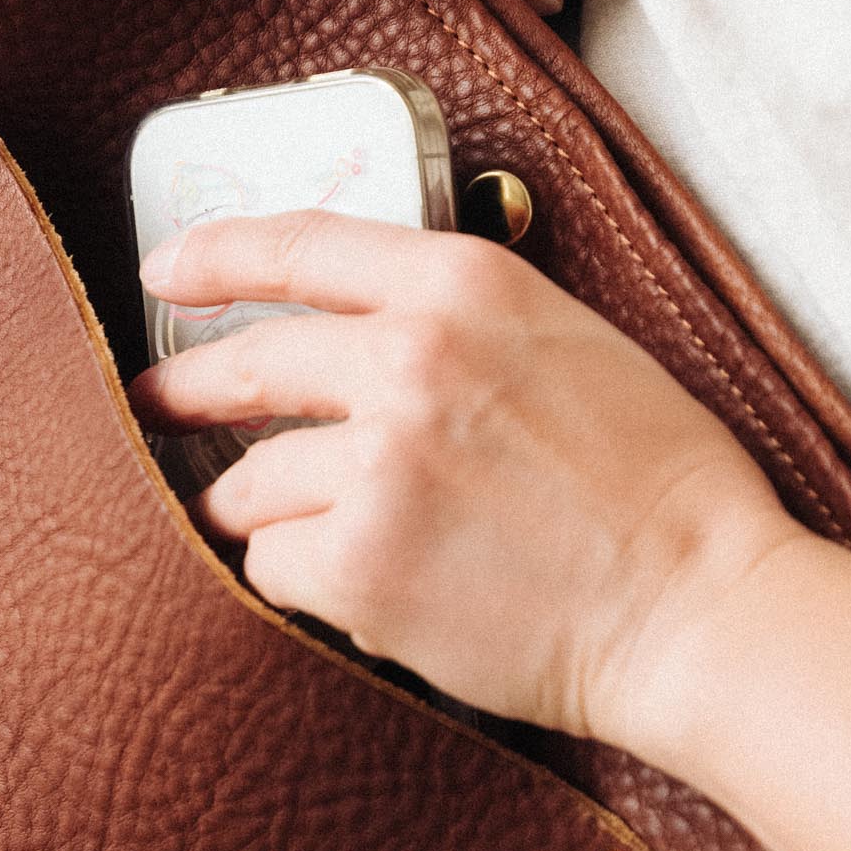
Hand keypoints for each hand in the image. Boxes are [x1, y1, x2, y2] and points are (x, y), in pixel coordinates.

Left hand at [130, 209, 802, 749]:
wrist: (698, 605)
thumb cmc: (657, 484)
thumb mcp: (565, 341)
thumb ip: (454, 320)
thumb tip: (351, 329)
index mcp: (464, 285)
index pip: (301, 245)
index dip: (215, 254)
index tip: (165, 268)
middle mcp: (407, 359)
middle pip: (244, 365)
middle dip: (181, 391)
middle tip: (152, 408)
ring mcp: (375, 463)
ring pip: (248, 483)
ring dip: (262, 510)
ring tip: (315, 533)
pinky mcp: (358, 562)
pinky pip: (273, 566)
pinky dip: (305, 581)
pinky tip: (369, 589)